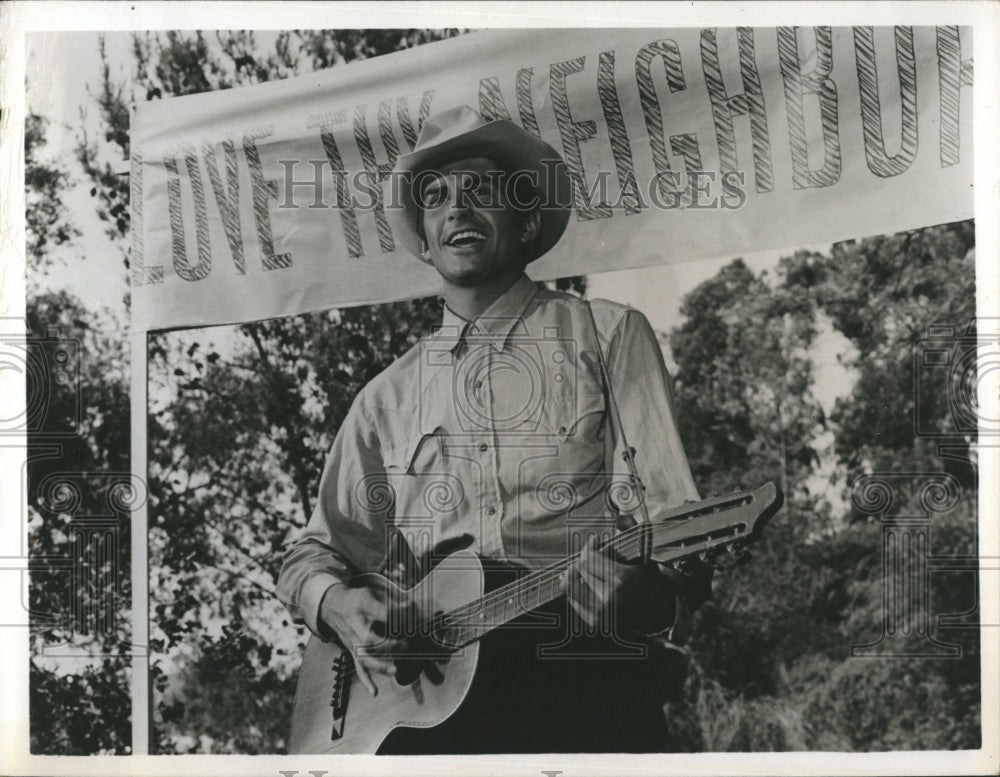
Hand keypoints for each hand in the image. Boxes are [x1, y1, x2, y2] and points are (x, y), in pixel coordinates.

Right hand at [318, 581, 409, 696]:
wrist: (333, 606)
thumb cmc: (358, 599)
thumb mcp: (372, 593)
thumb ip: (391, 602)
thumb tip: (413, 608)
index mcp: (363, 606)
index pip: (384, 614)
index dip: (401, 617)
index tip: (414, 619)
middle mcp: (356, 625)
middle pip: (370, 640)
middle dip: (389, 646)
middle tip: (406, 646)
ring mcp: (352, 640)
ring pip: (363, 657)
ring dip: (379, 666)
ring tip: (394, 670)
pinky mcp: (352, 651)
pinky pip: (358, 667)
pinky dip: (366, 681)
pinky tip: (374, 692)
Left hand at [562, 529, 676, 635]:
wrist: (658, 610)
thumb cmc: (649, 577)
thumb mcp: (642, 551)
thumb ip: (629, 528)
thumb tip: (613, 512)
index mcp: (620, 579)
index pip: (587, 559)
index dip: (589, 547)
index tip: (596, 541)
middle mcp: (608, 599)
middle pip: (578, 571)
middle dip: (584, 560)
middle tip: (594, 555)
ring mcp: (600, 614)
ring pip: (570, 587)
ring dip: (577, 575)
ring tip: (589, 569)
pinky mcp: (595, 623)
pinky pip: (573, 601)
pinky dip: (577, 590)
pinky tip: (589, 584)